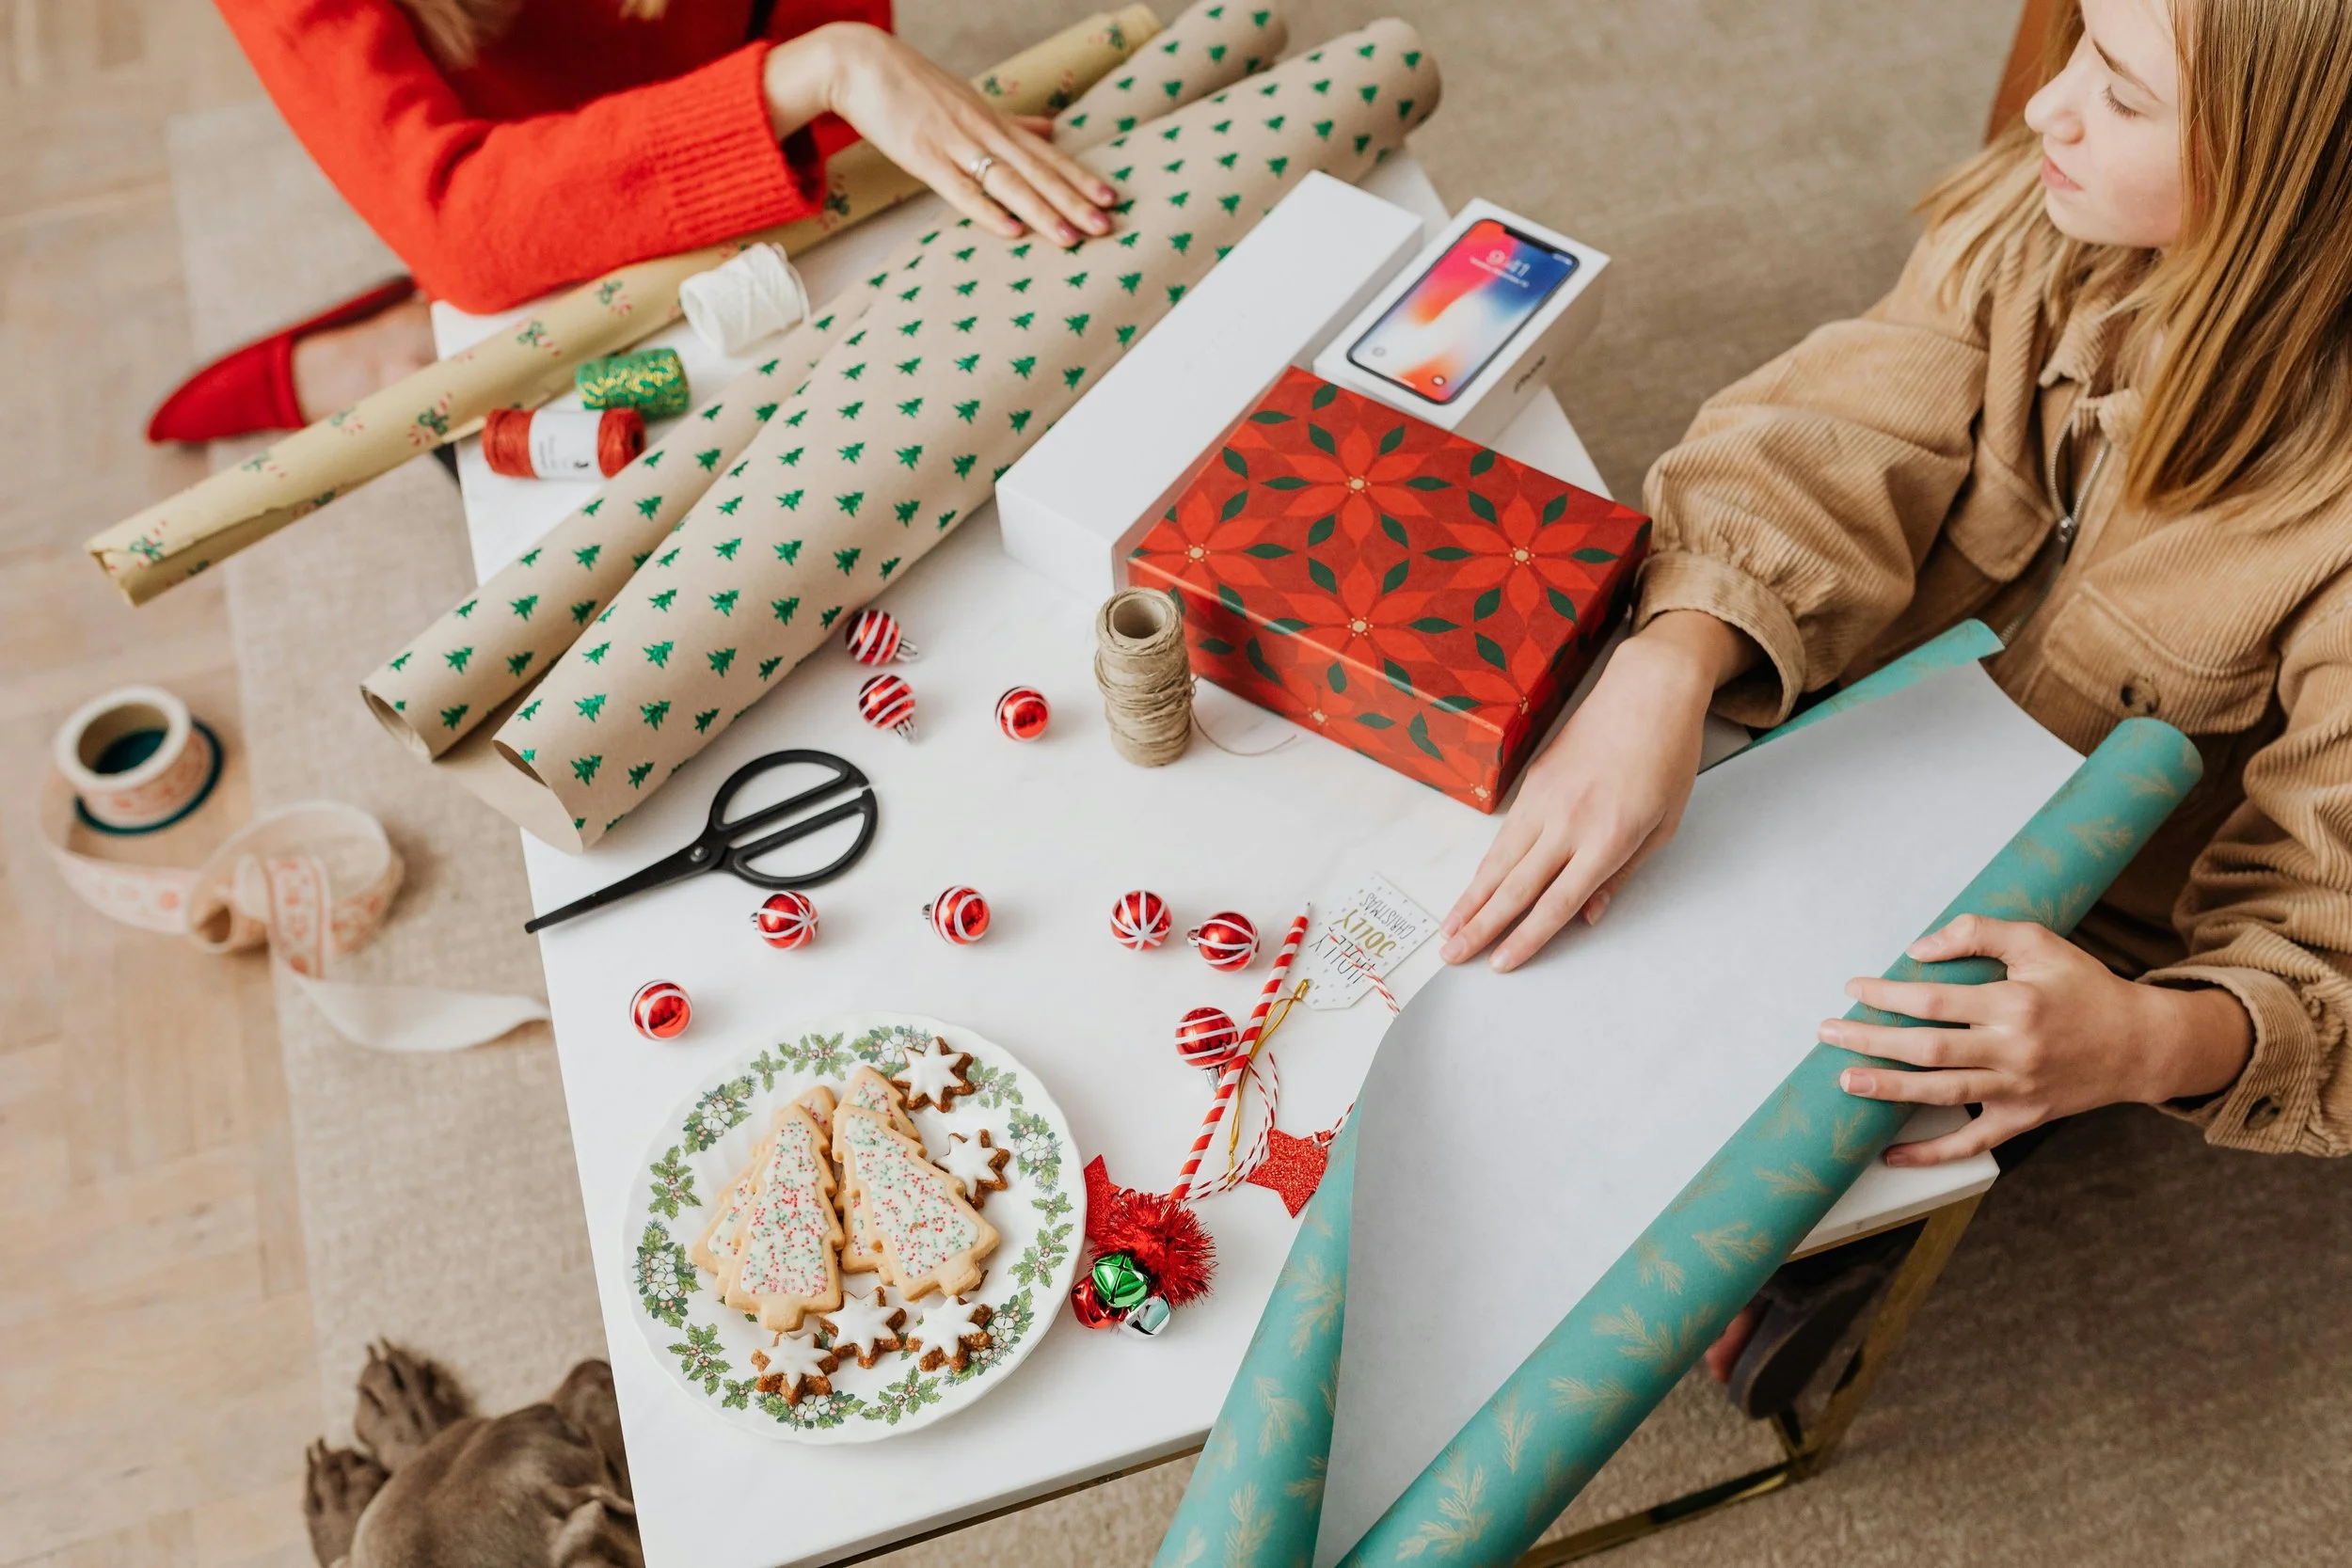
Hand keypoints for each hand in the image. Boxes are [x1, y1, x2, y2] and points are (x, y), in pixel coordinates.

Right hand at [764, 23, 1117, 245]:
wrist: (859, 62)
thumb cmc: (912, 85)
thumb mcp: (969, 100)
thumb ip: (1012, 120)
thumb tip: (1051, 130)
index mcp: (993, 120)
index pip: (1046, 154)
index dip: (1079, 176)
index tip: (1112, 197)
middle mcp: (982, 130)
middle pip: (1036, 170)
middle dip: (1073, 200)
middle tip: (1107, 226)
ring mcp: (953, 142)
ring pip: (1007, 181)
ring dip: (1041, 210)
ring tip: (1072, 237)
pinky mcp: (922, 155)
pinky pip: (959, 188)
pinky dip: (986, 209)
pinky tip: (1011, 230)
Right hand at [1441, 612, 1751, 971]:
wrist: (1648, 694)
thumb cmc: (1666, 760)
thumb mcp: (1662, 828)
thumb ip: (1621, 876)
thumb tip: (1587, 916)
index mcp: (1608, 839)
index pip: (1556, 903)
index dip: (1526, 938)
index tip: (1500, 963)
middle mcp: (1568, 823)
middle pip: (1514, 888)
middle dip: (1480, 928)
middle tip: (1451, 956)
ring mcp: (1544, 800)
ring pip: (1497, 862)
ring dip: (1469, 900)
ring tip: (1447, 929)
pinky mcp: (1531, 783)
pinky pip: (1503, 836)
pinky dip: (1483, 867)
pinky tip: (1472, 887)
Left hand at [1825, 915, 2253, 1164]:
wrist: (2141, 1043)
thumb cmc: (2083, 987)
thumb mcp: (2038, 943)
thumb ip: (1979, 933)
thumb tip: (1919, 949)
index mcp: (2015, 1004)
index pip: (1935, 1001)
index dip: (1889, 996)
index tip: (1854, 989)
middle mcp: (2015, 1051)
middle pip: (1928, 1049)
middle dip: (1871, 1041)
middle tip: (1827, 1032)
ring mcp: (2018, 1091)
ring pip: (1942, 1094)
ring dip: (1889, 1090)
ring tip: (1846, 1081)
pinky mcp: (2023, 1119)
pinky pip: (1970, 1143)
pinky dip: (1930, 1154)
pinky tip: (1890, 1154)